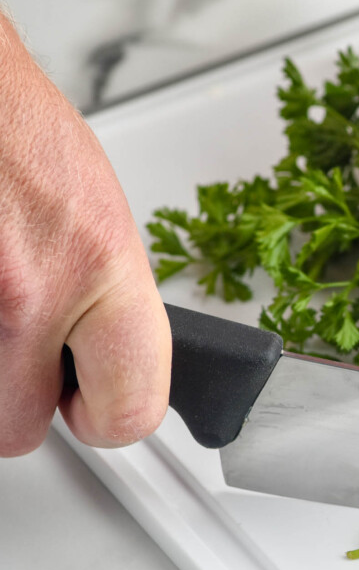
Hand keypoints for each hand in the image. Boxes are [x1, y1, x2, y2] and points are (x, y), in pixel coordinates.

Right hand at [0, 15, 170, 455]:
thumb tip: (113, 365)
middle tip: (25, 353)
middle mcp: (23, 292)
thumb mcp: (104, 223)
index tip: (96, 403)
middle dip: (21, 399)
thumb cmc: (22, 137)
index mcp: (99, 266)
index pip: (130, 411)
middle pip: (17, 432)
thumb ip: (110, 307)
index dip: (110, 416)